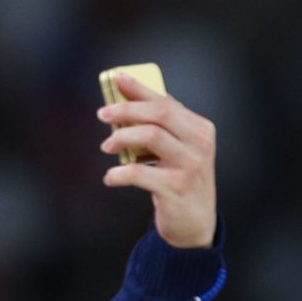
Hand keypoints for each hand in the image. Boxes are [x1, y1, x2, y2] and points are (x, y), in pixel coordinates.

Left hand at [98, 72, 218, 247]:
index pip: (166, 102)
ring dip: (122, 137)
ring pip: (151, 136)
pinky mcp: (175, 187)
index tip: (115, 78)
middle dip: (127, 109)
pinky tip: (110, 177)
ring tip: (107, 146)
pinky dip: (118, 173)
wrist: (195, 222)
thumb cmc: (179, 180)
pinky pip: (139, 173)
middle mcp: (199, 143)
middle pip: (160, 114)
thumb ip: (160, 129)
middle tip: (102, 114)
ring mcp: (190, 165)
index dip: (139, 89)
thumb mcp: (177, 151)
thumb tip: (125, 102)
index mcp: (199, 129)